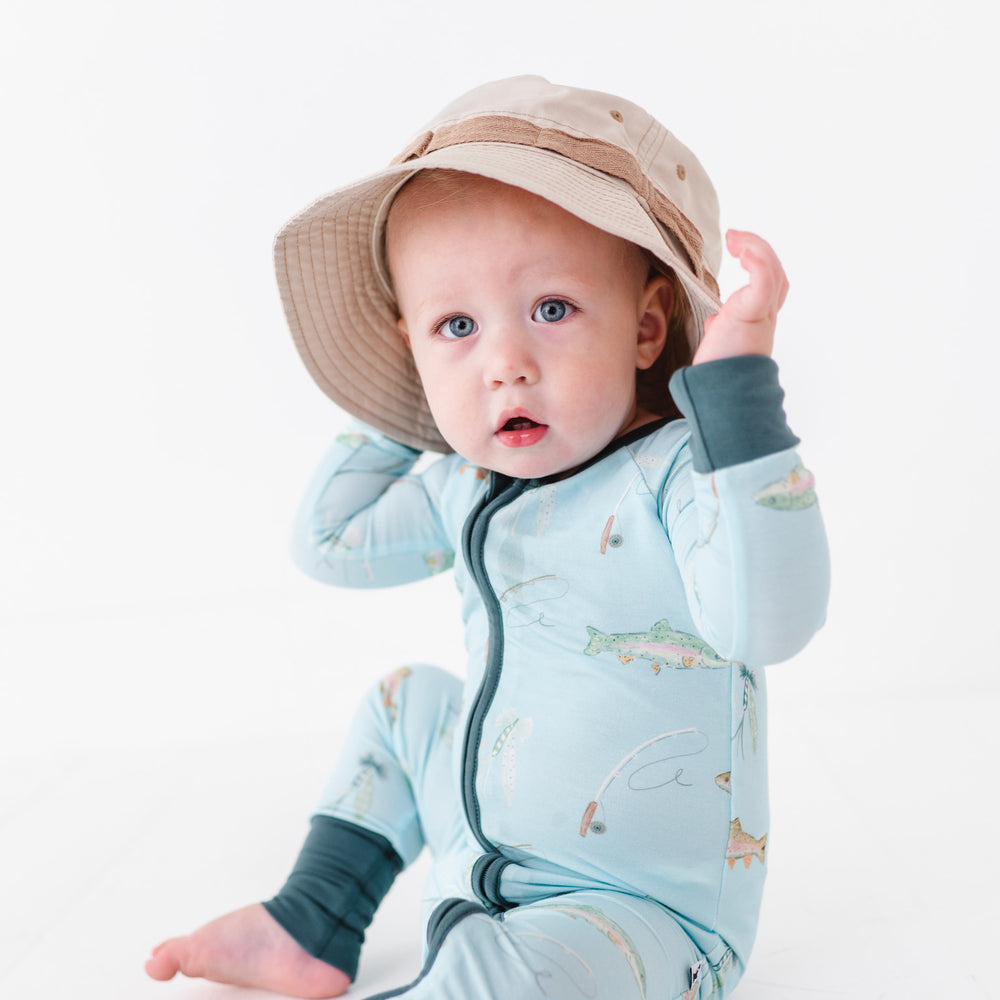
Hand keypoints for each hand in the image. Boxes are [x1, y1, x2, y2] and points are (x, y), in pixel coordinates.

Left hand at [692, 230, 788, 363]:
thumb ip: (722, 329)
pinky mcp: (753, 316)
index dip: (759, 261)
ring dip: (756, 248)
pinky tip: (744, 251)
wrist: (722, 394)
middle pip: (776, 273)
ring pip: (773, 272)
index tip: (737, 249)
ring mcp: (762, 316)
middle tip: (733, 237)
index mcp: (757, 320)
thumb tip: (714, 323)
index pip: (769, 284)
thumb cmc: (719, 372)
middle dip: (758, 248)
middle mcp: (765, 316)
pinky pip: (765, 282)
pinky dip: (758, 262)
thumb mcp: (721, 343)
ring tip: (735, 238)